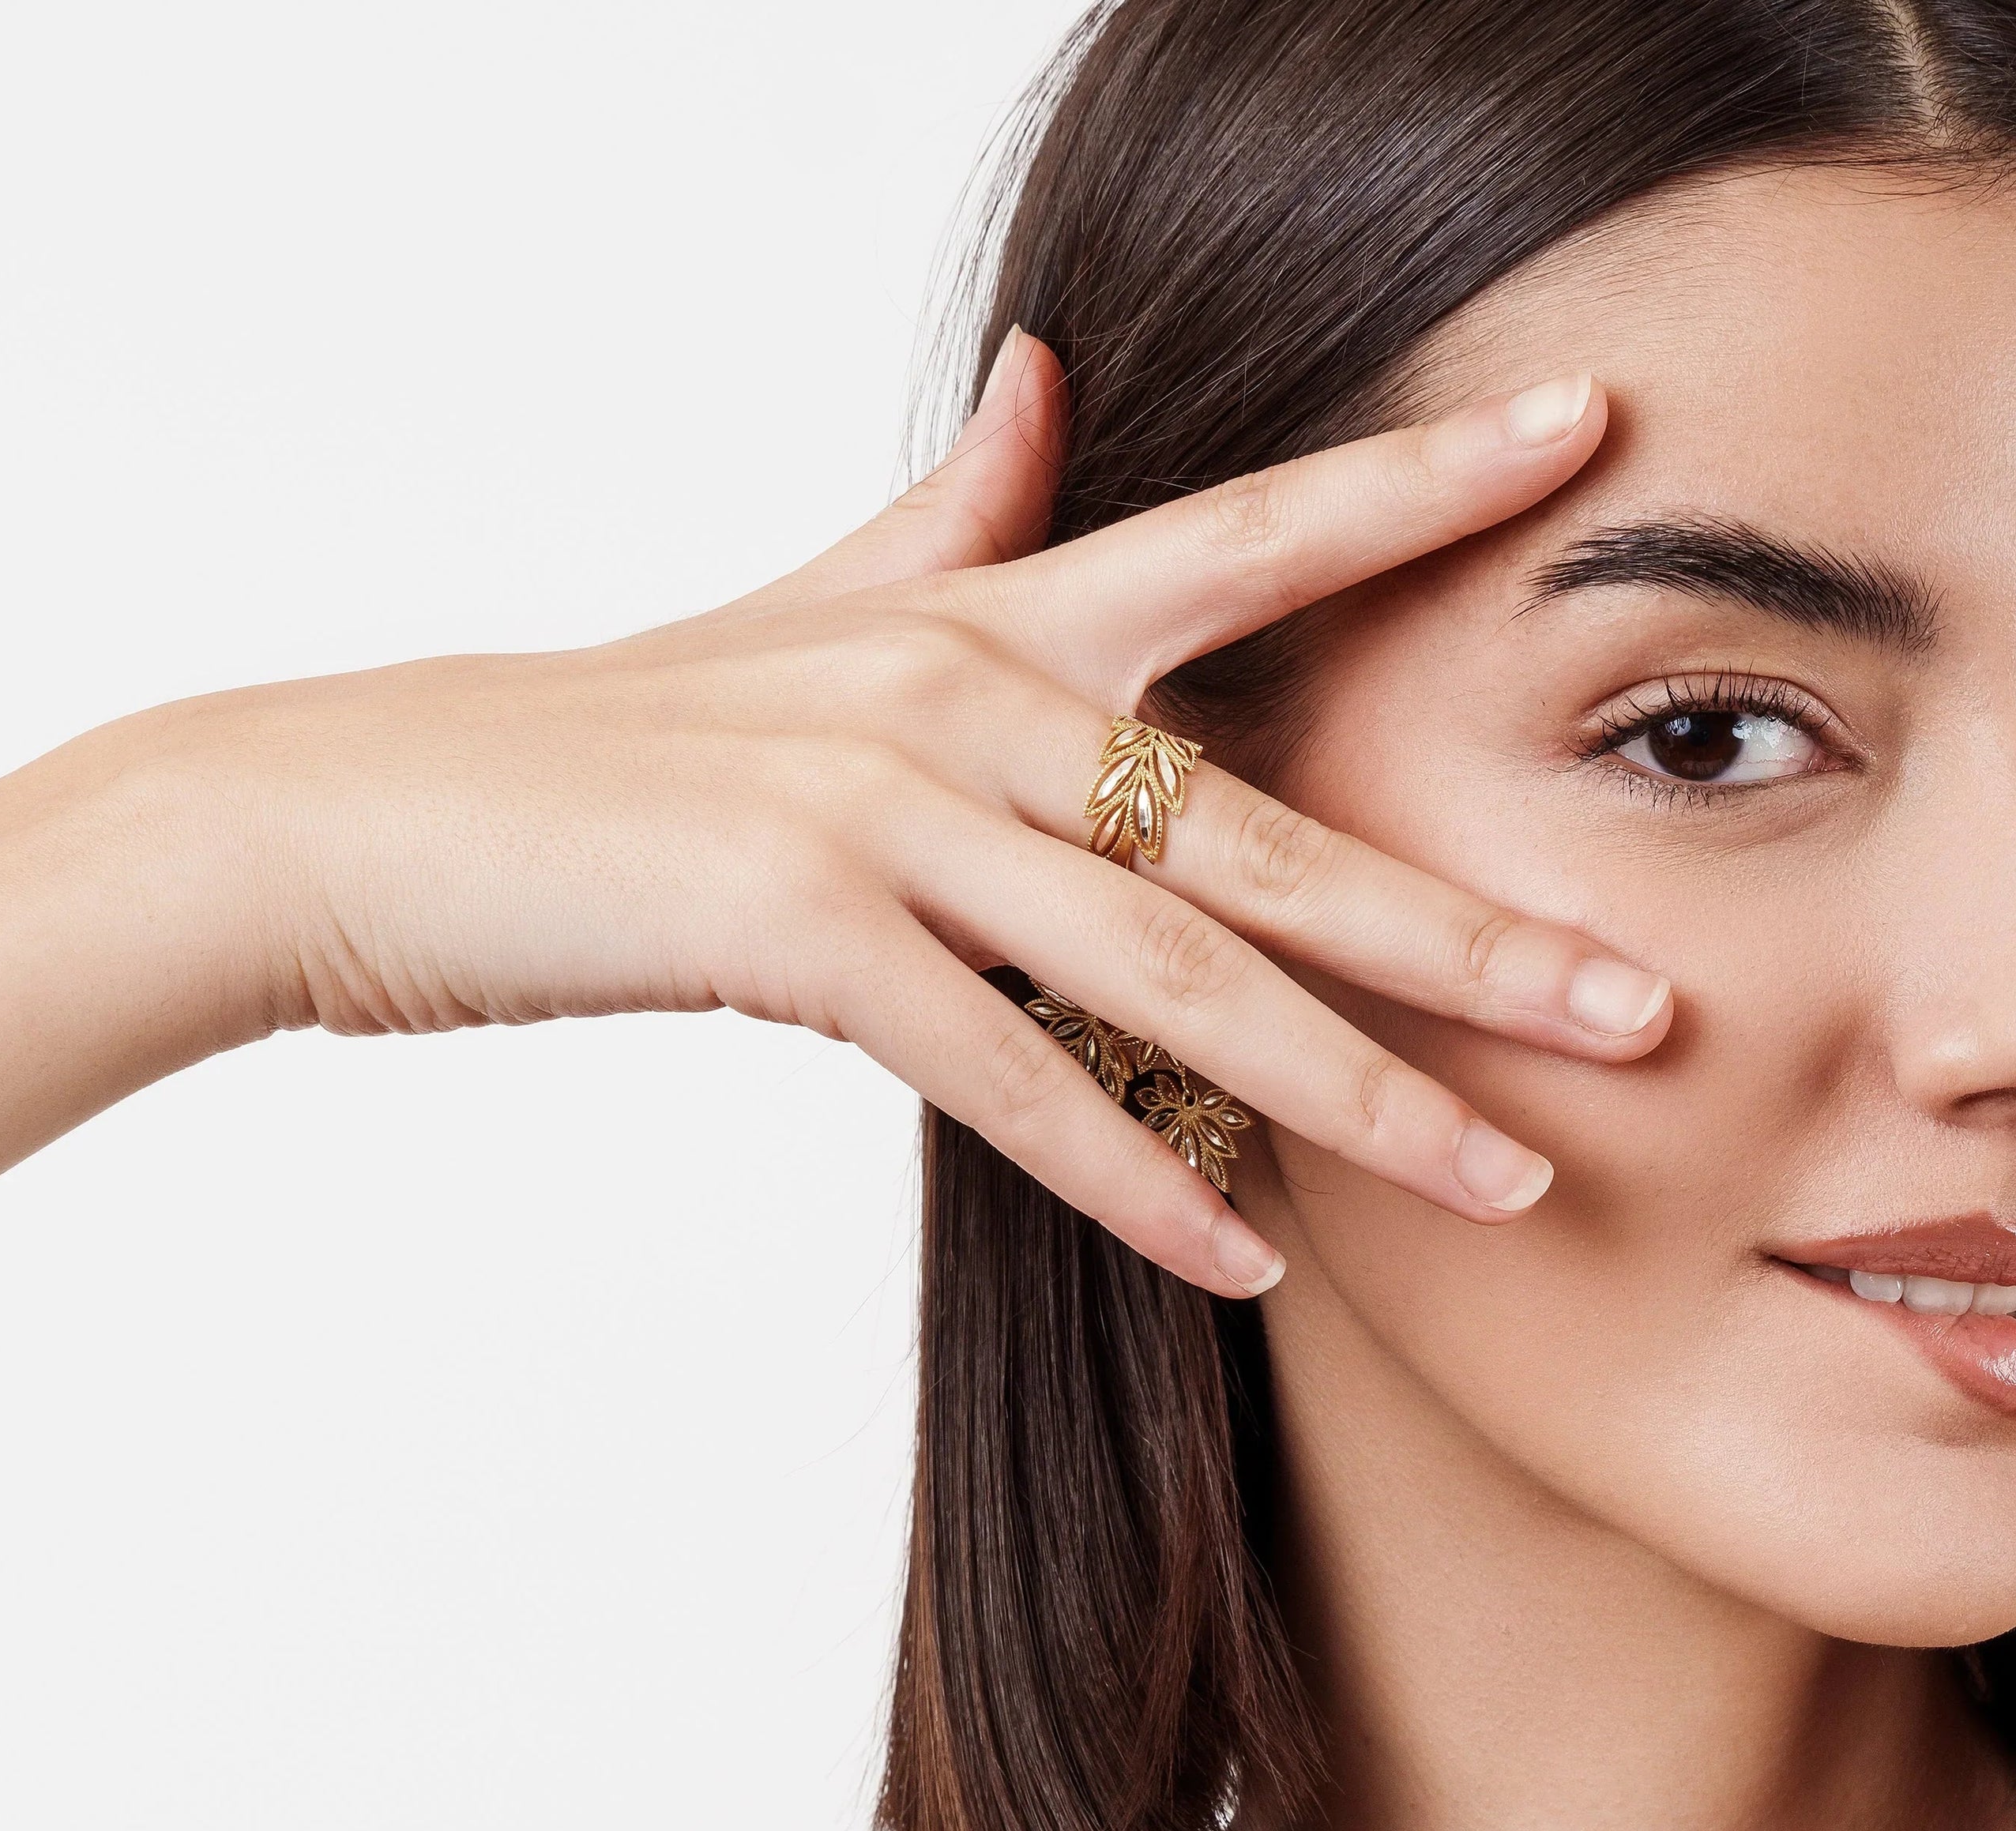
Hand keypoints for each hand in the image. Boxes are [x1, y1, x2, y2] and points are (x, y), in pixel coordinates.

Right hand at [0, 335, 1670, 1291]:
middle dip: (1470, 932)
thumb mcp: (807, 605)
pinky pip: (1010, 1075)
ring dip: (1352, 1097)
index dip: (1424, 479)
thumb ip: (954, 513)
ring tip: (1509, 1189)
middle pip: (1272, 828)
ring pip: (1172, 972)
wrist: (369, 814)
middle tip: (1646, 1014)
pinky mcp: (796, 930)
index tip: (1594, 436)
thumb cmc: (615, 743)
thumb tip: (1047, 379)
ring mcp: (881, 807)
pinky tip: (1254, 1265)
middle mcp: (961, 690)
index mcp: (987, 608)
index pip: (1250, 534)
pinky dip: (1135, 1177)